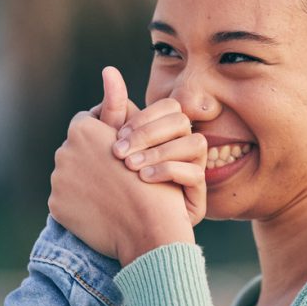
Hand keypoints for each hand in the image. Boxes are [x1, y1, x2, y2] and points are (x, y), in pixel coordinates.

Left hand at [50, 111, 193, 264]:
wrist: (148, 230)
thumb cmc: (151, 181)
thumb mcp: (135, 140)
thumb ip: (117, 105)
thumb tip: (108, 70)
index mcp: (82, 130)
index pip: (89, 122)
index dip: (108, 135)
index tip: (123, 150)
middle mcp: (63, 151)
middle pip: (78, 149)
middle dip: (96, 158)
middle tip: (120, 173)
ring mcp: (57, 180)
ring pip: (72, 174)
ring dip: (89, 180)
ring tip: (113, 193)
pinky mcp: (56, 206)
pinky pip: (66, 199)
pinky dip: (80, 202)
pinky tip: (101, 209)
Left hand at [111, 98, 207, 224]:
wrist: (127, 236)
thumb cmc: (116, 188)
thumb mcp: (111, 147)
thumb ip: (113, 111)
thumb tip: (108, 69)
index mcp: (168, 134)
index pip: (167, 108)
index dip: (142, 119)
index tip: (116, 136)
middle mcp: (187, 149)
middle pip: (179, 122)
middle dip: (147, 135)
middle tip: (118, 154)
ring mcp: (196, 172)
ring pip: (193, 144)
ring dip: (158, 153)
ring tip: (130, 169)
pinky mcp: (198, 198)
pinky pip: (194, 174)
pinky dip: (167, 173)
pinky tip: (143, 181)